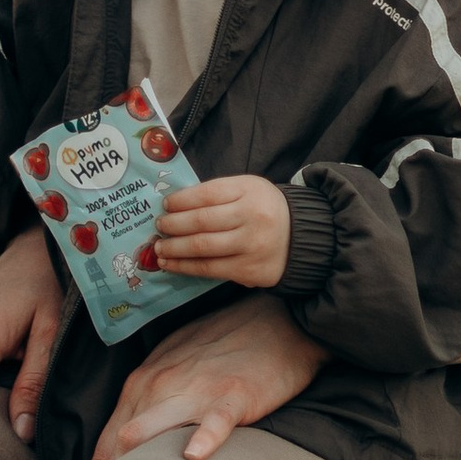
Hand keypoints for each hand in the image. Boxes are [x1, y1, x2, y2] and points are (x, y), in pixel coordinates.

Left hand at [86, 291, 326, 459]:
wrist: (278, 320)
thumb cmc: (223, 345)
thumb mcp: (174, 364)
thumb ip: (149, 400)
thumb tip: (123, 446)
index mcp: (143, 380)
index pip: (108, 438)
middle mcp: (161, 384)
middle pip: (124, 441)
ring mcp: (197, 389)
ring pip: (156, 423)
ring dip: (141, 453)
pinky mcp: (234, 394)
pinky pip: (215, 420)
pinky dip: (205, 437)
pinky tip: (195, 456)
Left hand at [154, 174, 290, 288]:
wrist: (301, 238)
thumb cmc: (264, 209)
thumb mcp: (248, 189)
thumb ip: (218, 194)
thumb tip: (176, 206)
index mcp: (249, 191)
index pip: (207, 194)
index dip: (181, 201)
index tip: (165, 205)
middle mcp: (251, 217)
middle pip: (201, 222)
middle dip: (173, 225)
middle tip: (159, 226)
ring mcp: (250, 246)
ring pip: (202, 248)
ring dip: (174, 249)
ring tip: (159, 248)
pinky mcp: (248, 270)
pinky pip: (209, 269)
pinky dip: (185, 267)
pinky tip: (171, 264)